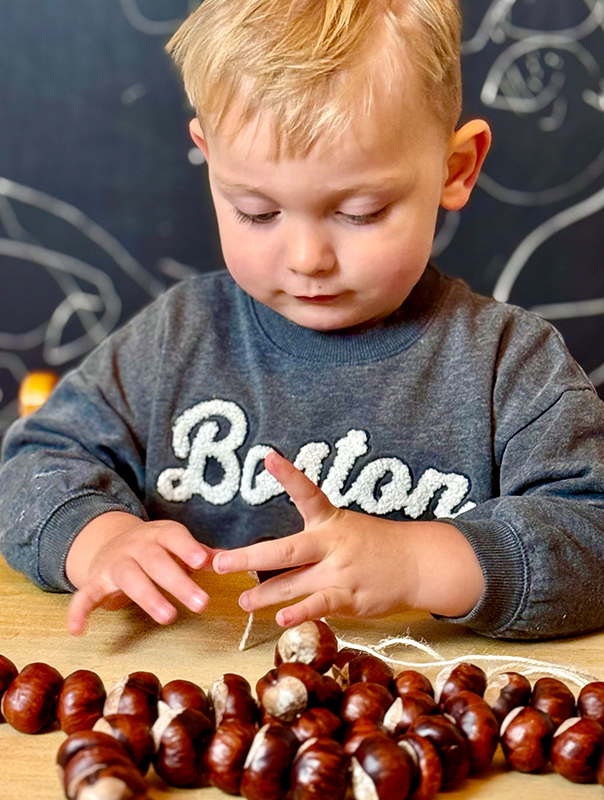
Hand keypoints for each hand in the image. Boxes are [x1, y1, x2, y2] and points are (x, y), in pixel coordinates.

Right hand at [66, 511, 215, 634]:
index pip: (174, 536)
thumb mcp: (176, 544)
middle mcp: (136, 546)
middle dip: (178, 582)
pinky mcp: (96, 581)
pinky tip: (78, 630)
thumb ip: (200, 553)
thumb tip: (228, 559)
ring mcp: (115, 563)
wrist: (110, 542)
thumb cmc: (155, 548)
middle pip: (157, 562)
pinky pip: (85, 595)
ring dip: (149, 597)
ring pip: (130, 578)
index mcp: (159, 535)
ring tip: (168, 618)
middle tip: (202, 604)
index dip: (187, 548)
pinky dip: (79, 611)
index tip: (204, 562)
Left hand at [213, 452, 483, 626]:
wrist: (418, 563)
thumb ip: (312, 543)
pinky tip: (281, 619)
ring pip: (294, 583)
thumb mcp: (345, 529)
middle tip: (218, 562)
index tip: (268, 456)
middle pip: (284, 550)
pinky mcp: (350, 596)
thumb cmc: (375, 545)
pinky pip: (320, 605)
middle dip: (248, 557)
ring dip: (264, 594)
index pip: (307, 493)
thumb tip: (271, 557)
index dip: (287, 474)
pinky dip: (300, 613)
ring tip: (242, 601)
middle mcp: (332, 543)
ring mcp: (340, 571)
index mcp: (330, 521)